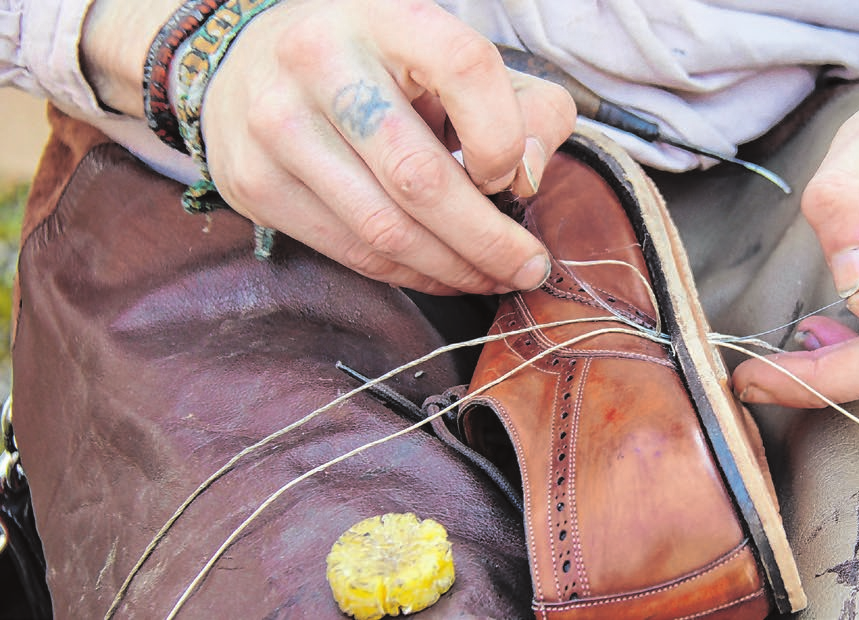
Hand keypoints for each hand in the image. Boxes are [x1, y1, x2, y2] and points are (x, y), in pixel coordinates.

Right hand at [196, 0, 575, 293]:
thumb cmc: (385, 69)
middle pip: (420, 176)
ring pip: (385, 229)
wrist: (252, 63)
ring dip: (454, 269)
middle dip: (488, 239)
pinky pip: (350, 251)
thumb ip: (527, 108)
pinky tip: (443, 275)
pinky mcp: (254, 182)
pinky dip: (409, 274)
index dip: (501, 134)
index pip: (464, 66)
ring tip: (494, 279)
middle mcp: (321, 61)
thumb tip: (528, 178)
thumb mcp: (461, 63)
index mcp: (387, 16)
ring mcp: (278, 124)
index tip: (511, 175)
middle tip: (529, 268)